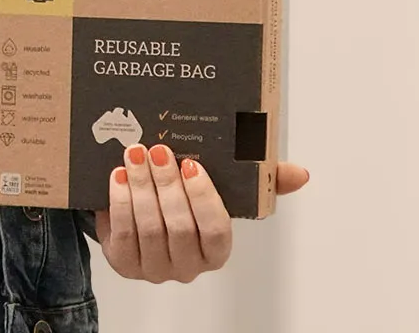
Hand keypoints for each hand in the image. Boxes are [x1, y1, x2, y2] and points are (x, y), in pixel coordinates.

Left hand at [95, 144, 309, 282]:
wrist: (141, 212)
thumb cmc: (188, 201)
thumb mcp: (223, 188)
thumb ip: (264, 180)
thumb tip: (300, 174)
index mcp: (216, 251)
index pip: (216, 231)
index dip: (203, 198)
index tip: (192, 163)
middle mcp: (187, 266)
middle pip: (180, 227)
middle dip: (167, 185)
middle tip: (158, 151)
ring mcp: (155, 268)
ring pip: (150, 229)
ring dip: (141, 188)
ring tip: (135, 155)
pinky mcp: (124, 263)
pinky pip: (123, 234)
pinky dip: (120, 202)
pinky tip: (118, 177)